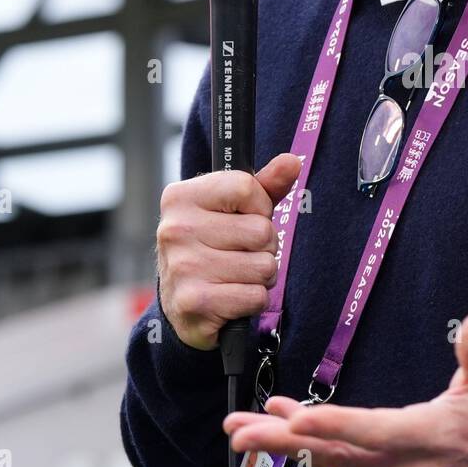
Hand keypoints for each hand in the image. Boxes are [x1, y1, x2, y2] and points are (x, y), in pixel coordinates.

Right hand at [156, 152, 301, 349]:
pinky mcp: (194, 302)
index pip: (247, 188)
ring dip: (261, 275)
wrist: (182, 304)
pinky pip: (256, 296)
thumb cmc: (212, 247)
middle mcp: (175, 229)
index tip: (245, 218)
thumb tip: (292, 161)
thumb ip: (263, 185)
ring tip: (238, 275)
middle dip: (265, 246)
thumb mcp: (233, 210)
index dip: (260, 207)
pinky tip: (232, 297)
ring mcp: (183, 266)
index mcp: (181, 197)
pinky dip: (254, 299)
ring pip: (264, 265)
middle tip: (242, 253)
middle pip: (261, 230)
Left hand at [223, 311, 467, 466]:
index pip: (371, 432)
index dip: (332, 425)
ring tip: (246, 427)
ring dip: (289, 444)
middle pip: (333, 455)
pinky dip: (315, 450)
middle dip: (282, 442)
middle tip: (237, 432)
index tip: (295, 418)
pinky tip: (291, 429)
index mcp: (426, 438)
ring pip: (331, 463)